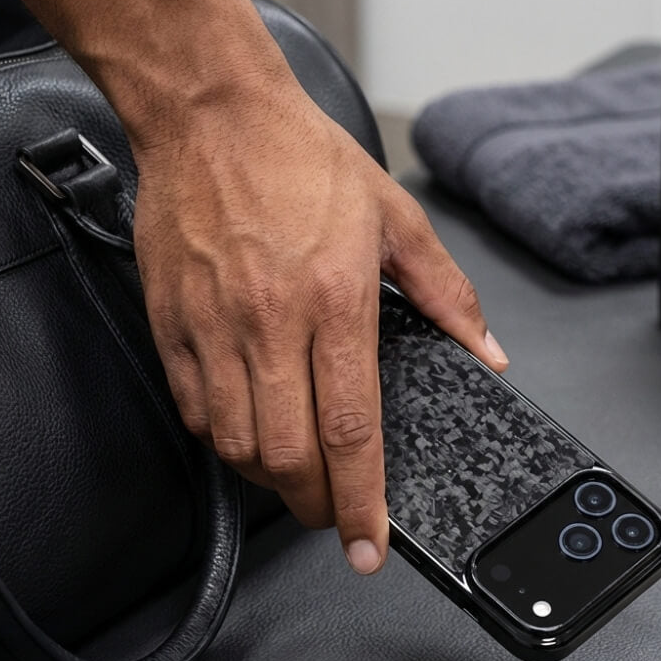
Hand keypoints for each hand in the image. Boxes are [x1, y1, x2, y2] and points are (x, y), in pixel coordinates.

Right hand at [132, 73, 508, 574]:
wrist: (210, 115)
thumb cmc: (300, 159)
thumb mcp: (395, 217)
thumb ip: (448, 294)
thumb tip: (488, 350)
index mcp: (336, 301)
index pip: (352, 430)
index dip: (361, 503)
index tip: (366, 545)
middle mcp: (271, 323)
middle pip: (290, 455)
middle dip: (315, 505)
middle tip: (332, 514)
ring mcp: (214, 327)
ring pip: (236, 444)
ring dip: (269, 477)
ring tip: (293, 473)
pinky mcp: (172, 324)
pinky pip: (194, 410)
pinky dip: (222, 439)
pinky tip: (246, 429)